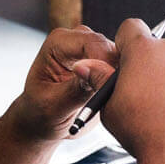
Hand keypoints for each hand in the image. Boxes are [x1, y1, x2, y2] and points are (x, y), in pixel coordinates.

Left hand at [3, 26, 117, 140]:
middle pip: (110, 47)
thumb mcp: (53, 105)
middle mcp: (78, 40)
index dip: (104, 64)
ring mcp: (94, 50)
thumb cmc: (40, 113)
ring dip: (120, 79)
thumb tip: (95, 73)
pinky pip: (125, 69)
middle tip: (113, 98)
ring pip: (121, 58)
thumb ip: (75, 89)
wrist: (43, 123)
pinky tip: (115, 99)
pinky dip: (123, 84)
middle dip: (114, 72)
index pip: (91, 43)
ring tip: (111, 101)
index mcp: (58, 43)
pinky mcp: (107, 63)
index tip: (109, 86)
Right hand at [100, 17, 164, 163]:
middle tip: (154, 95)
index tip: (130, 59)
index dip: (128, 43)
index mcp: (143, 51)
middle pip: (163, 48)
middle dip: (158, 66)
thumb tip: (85, 65)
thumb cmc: (145, 135)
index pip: (131, 27)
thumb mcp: (110, 108)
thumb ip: (101, 81)